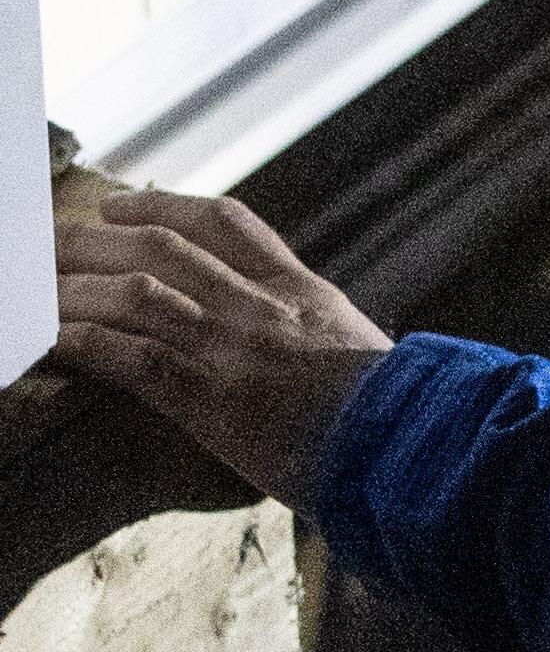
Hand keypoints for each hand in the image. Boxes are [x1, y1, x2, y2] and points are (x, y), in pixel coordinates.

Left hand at [53, 188, 390, 505]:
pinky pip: (132, 357)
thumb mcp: (357, 352)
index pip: (225, 222)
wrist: (410, 448)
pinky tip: (52, 342)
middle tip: (49, 242)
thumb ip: (315, 334)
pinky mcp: (213, 398)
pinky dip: (84, 344)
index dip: (164, 205)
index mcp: (301, 290)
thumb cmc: (394, 416)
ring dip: (74, 289)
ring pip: (137, 293)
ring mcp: (235, 348)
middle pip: (163, 248)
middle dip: (96, 239)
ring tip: (32, 291)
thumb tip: (293, 343)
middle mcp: (261, 306)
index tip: (121, 204)